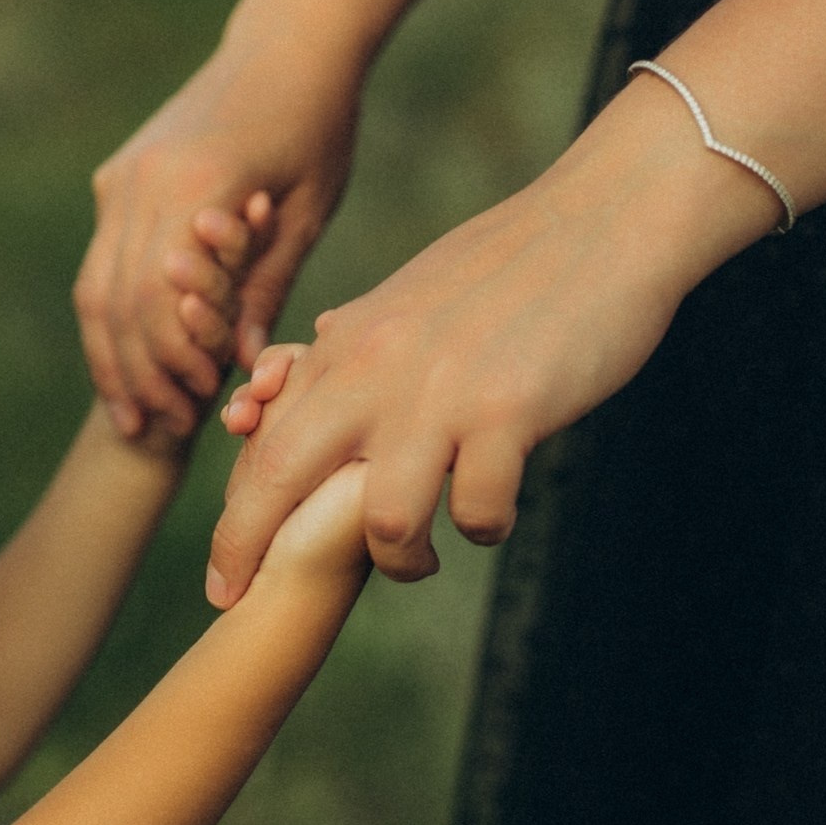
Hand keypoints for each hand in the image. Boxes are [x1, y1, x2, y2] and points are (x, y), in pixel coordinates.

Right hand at [74, 44, 360, 439]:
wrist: (286, 42)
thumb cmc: (319, 124)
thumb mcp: (306, 213)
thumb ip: (267, 285)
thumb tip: (241, 363)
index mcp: (193, 187)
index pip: (163, 302)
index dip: (176, 363)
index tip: (200, 404)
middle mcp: (140, 182)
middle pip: (120, 304)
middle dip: (139, 374)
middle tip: (164, 427)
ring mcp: (120, 179)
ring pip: (97, 289)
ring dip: (113, 357)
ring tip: (135, 413)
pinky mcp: (116, 178)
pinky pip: (100, 265)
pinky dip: (110, 321)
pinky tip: (126, 363)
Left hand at [204, 73, 781, 605]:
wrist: (602, 218)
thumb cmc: (509, 265)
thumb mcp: (405, 298)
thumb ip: (348, 345)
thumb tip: (292, 376)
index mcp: (348, 344)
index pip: (264, 441)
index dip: (235, 516)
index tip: (223, 573)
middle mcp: (377, 368)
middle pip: (281, 478)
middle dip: (252, 553)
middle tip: (244, 606)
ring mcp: (442, 391)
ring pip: (384, 520)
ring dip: (399, 559)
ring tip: (419, 558)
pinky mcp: (511, 410)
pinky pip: (478, 510)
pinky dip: (484, 528)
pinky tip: (494, 514)